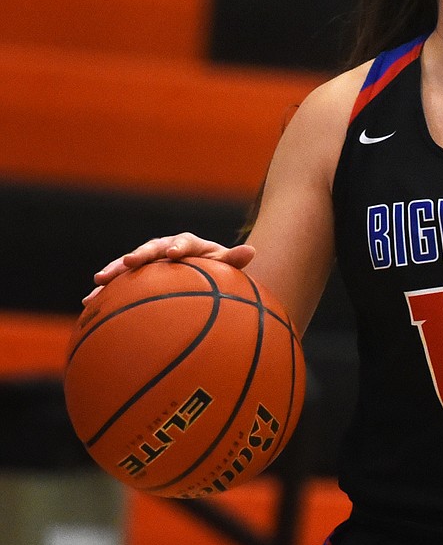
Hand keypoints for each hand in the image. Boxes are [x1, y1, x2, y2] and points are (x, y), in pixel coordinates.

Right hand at [86, 233, 255, 303]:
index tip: (173, 253)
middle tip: (129, 262)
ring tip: (98, 281)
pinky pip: (120, 282)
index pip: (183, 242)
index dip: (178, 246)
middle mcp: (165, 247)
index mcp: (189, 244)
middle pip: (151, 249)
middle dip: (139, 255)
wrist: (201, 273)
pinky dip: (106, 290)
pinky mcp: (137, 275)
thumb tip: (251, 251)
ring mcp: (149, 260)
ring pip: (130, 264)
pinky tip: (89, 302)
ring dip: (114, 270)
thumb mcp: (227, 266)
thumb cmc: (217, 270)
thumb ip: (235, 259)